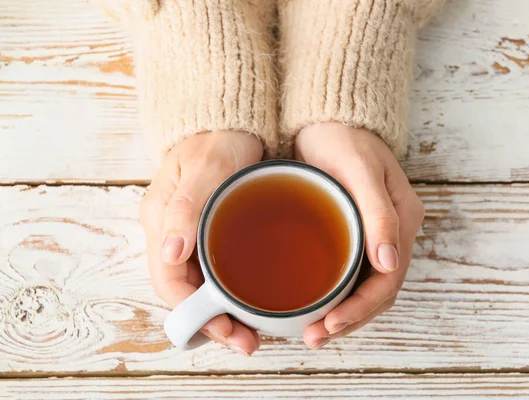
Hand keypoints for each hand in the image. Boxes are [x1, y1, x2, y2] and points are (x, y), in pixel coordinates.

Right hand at [140, 131, 262, 354]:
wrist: (231, 120)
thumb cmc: (218, 140)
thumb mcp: (206, 169)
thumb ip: (187, 208)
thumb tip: (172, 254)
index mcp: (162, 222)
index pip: (169, 282)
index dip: (194, 313)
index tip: (227, 331)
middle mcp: (172, 233)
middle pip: (185, 291)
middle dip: (211, 322)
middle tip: (248, 340)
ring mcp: (190, 233)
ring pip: (200, 285)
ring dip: (222, 312)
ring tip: (253, 330)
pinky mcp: (210, 230)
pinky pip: (214, 270)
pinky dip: (230, 291)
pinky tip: (252, 299)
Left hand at [295, 122, 424, 348]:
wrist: (327, 118)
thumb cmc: (343, 138)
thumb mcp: (360, 170)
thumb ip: (379, 214)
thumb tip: (389, 264)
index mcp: (402, 221)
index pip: (388, 281)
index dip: (361, 310)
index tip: (330, 326)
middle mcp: (392, 233)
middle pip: (378, 292)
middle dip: (350, 320)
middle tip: (315, 338)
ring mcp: (374, 234)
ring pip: (365, 287)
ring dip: (343, 314)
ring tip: (313, 333)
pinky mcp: (354, 232)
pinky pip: (351, 273)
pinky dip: (337, 294)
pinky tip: (317, 305)